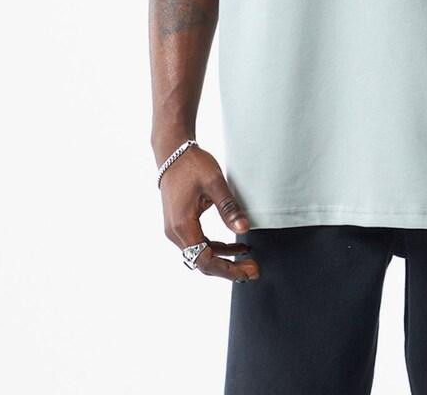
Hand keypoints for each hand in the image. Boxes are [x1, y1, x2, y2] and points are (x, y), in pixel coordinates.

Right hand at [159, 145, 259, 282]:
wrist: (172, 153)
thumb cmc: (192, 165)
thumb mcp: (214, 183)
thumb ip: (229, 208)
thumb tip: (244, 229)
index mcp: (183, 226)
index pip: (205, 260)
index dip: (228, 269)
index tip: (248, 273)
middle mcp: (175, 233)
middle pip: (203, 262)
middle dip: (229, 268)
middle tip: (253, 270)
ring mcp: (176, 230)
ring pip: (201, 254)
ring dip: (224, 259)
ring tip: (248, 260)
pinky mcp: (180, 225)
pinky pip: (199, 243)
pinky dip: (217, 247)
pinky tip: (237, 245)